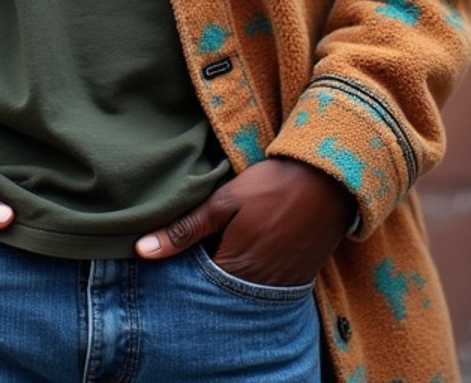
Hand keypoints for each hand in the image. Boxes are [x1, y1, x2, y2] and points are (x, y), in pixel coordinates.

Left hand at [134, 157, 354, 285]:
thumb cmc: (272, 185)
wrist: (329, 179)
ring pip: (241, 289)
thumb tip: (142, 252)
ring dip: (228, 273)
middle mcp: (259, 290)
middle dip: (205, 274)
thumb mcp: (224, 202)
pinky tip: (246, 248)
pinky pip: (264, 285)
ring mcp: (281, 287)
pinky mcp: (297, 278)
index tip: (172, 255)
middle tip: (196, 249)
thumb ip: (184, 230)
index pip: (197, 287)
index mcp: (236, 272)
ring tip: (221, 246)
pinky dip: (251, 272)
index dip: (183, 271)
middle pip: (220, 291)